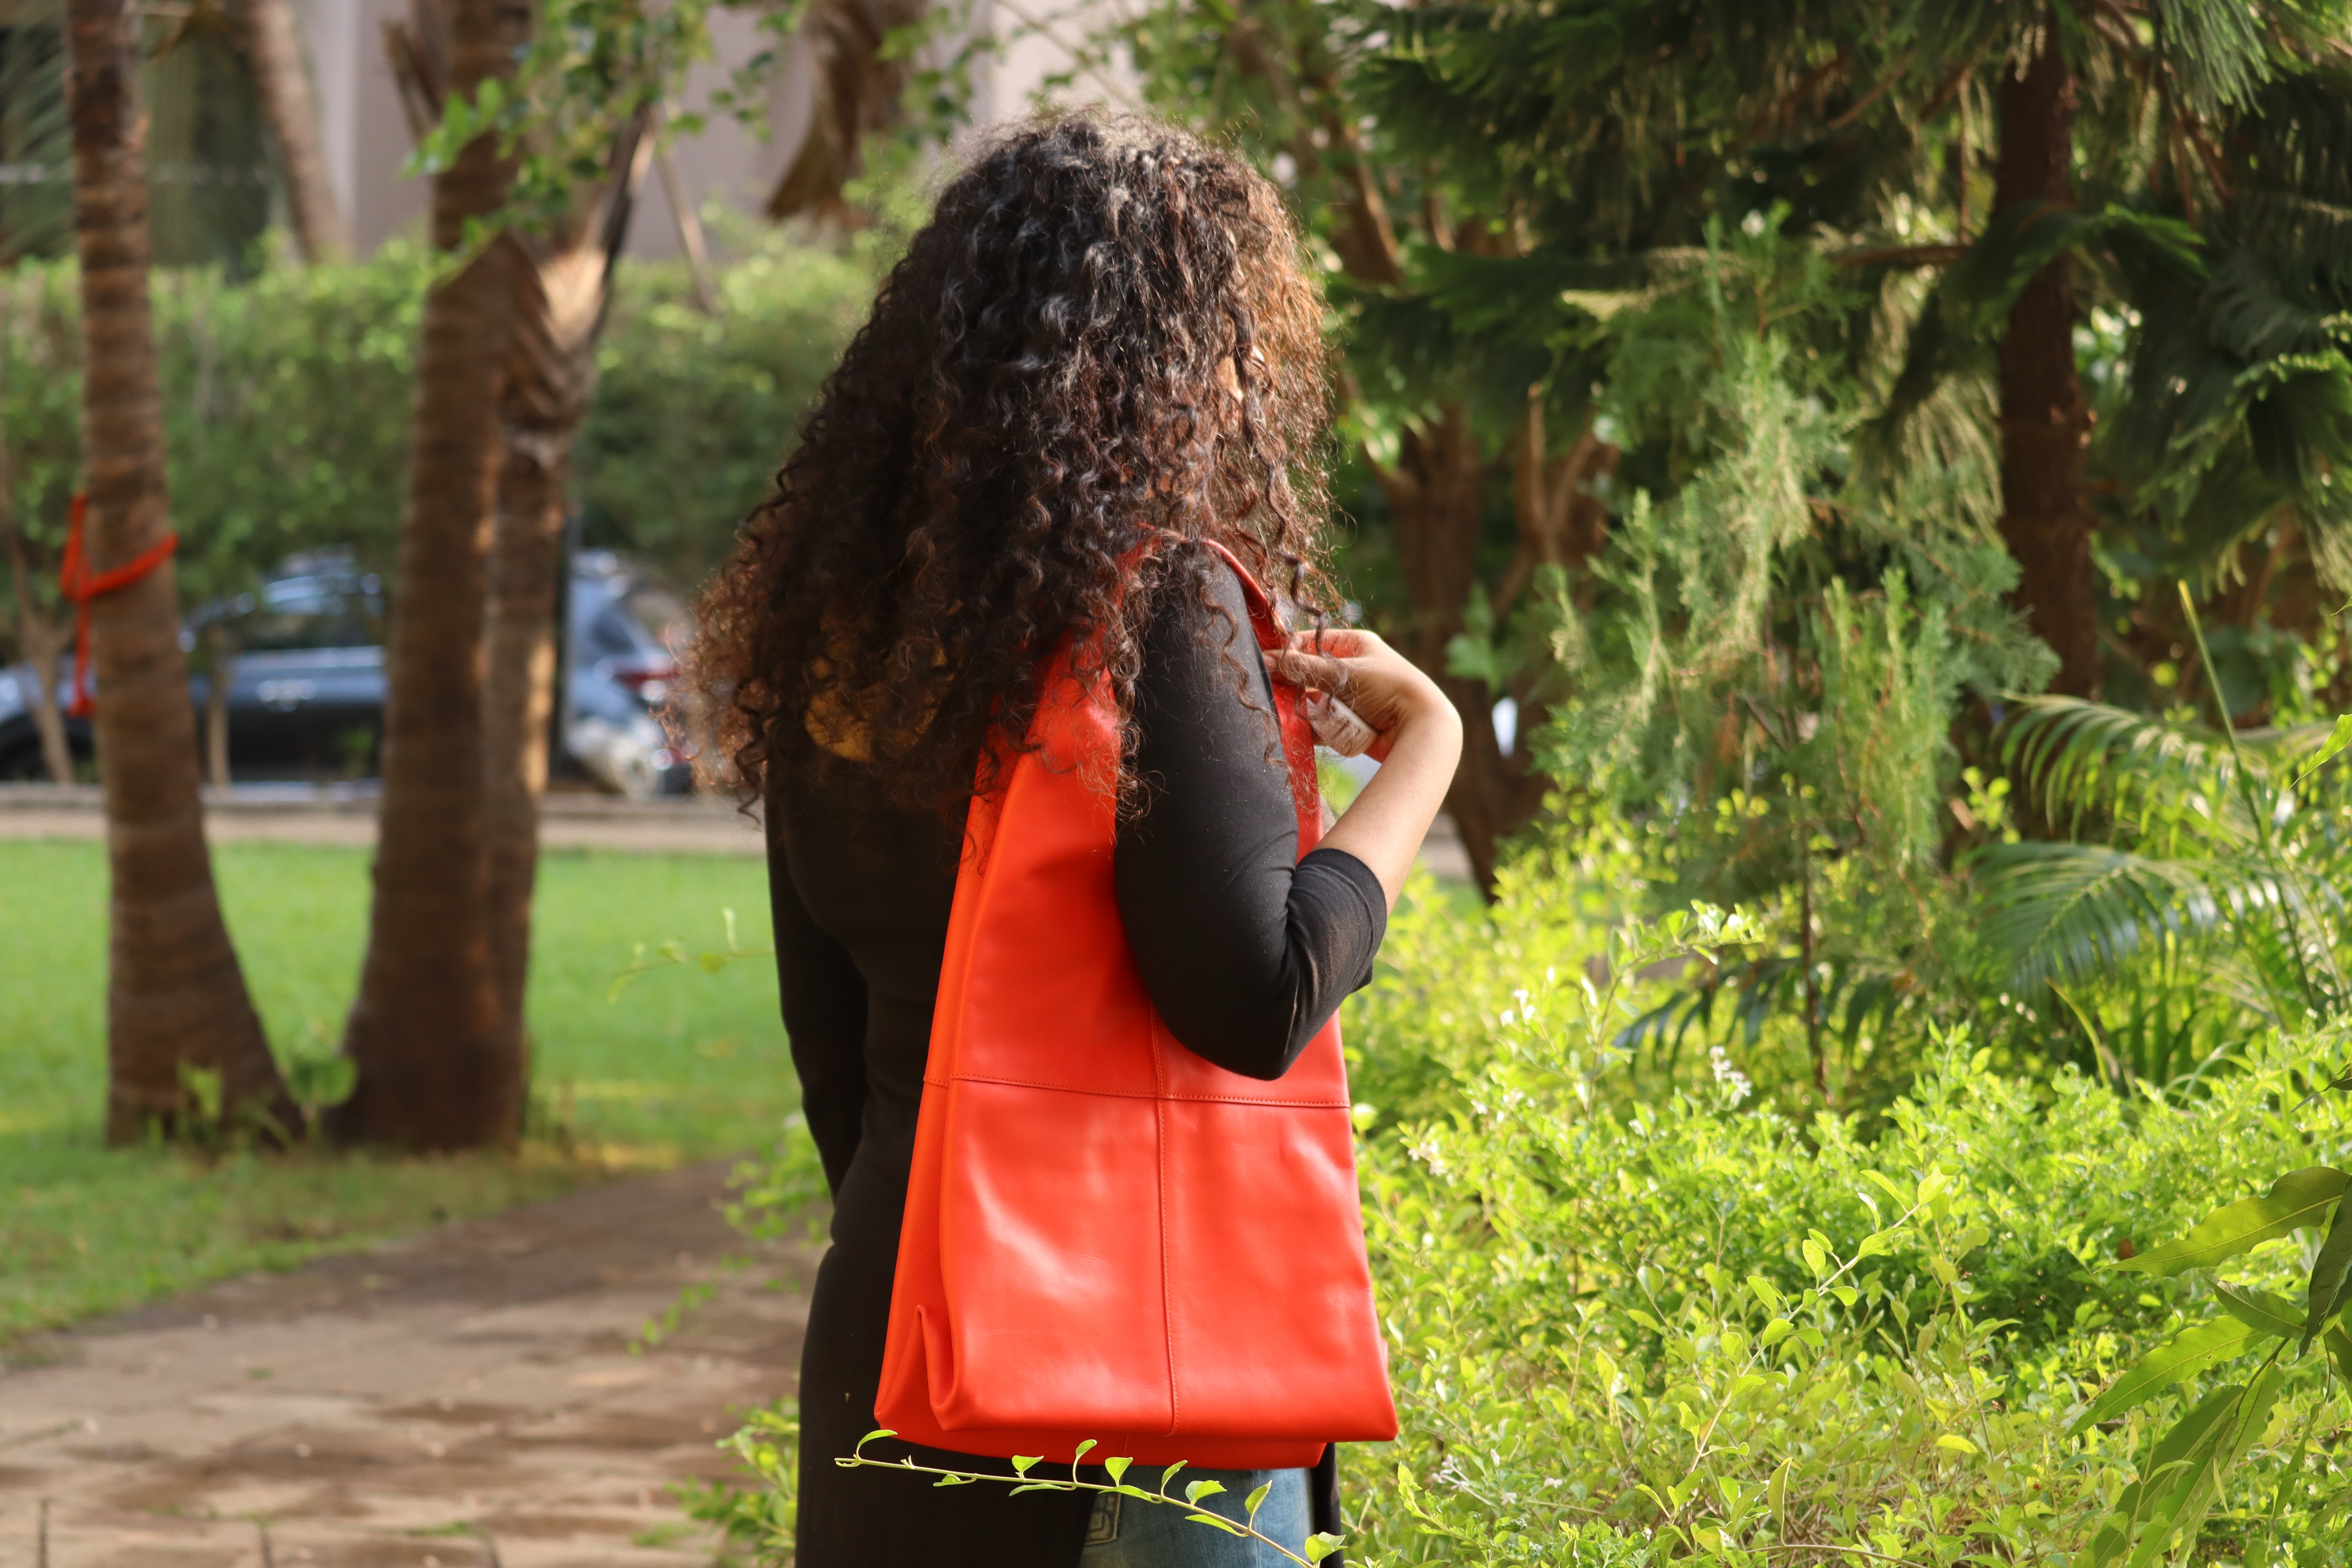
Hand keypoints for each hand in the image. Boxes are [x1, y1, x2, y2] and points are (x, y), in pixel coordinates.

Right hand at [1268, 628, 1454, 762]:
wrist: (1422, 728)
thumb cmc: (1388, 689)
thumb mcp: (1343, 674)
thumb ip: (1303, 668)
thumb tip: (1265, 660)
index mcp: (1355, 645)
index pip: (1311, 642)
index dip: (1289, 653)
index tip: (1269, 666)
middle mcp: (1353, 668)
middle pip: (1310, 674)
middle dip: (1295, 686)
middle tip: (1278, 695)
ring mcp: (1353, 696)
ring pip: (1314, 699)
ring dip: (1305, 709)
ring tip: (1296, 715)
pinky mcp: (1353, 721)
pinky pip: (1325, 721)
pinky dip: (1316, 726)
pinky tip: (1306, 731)